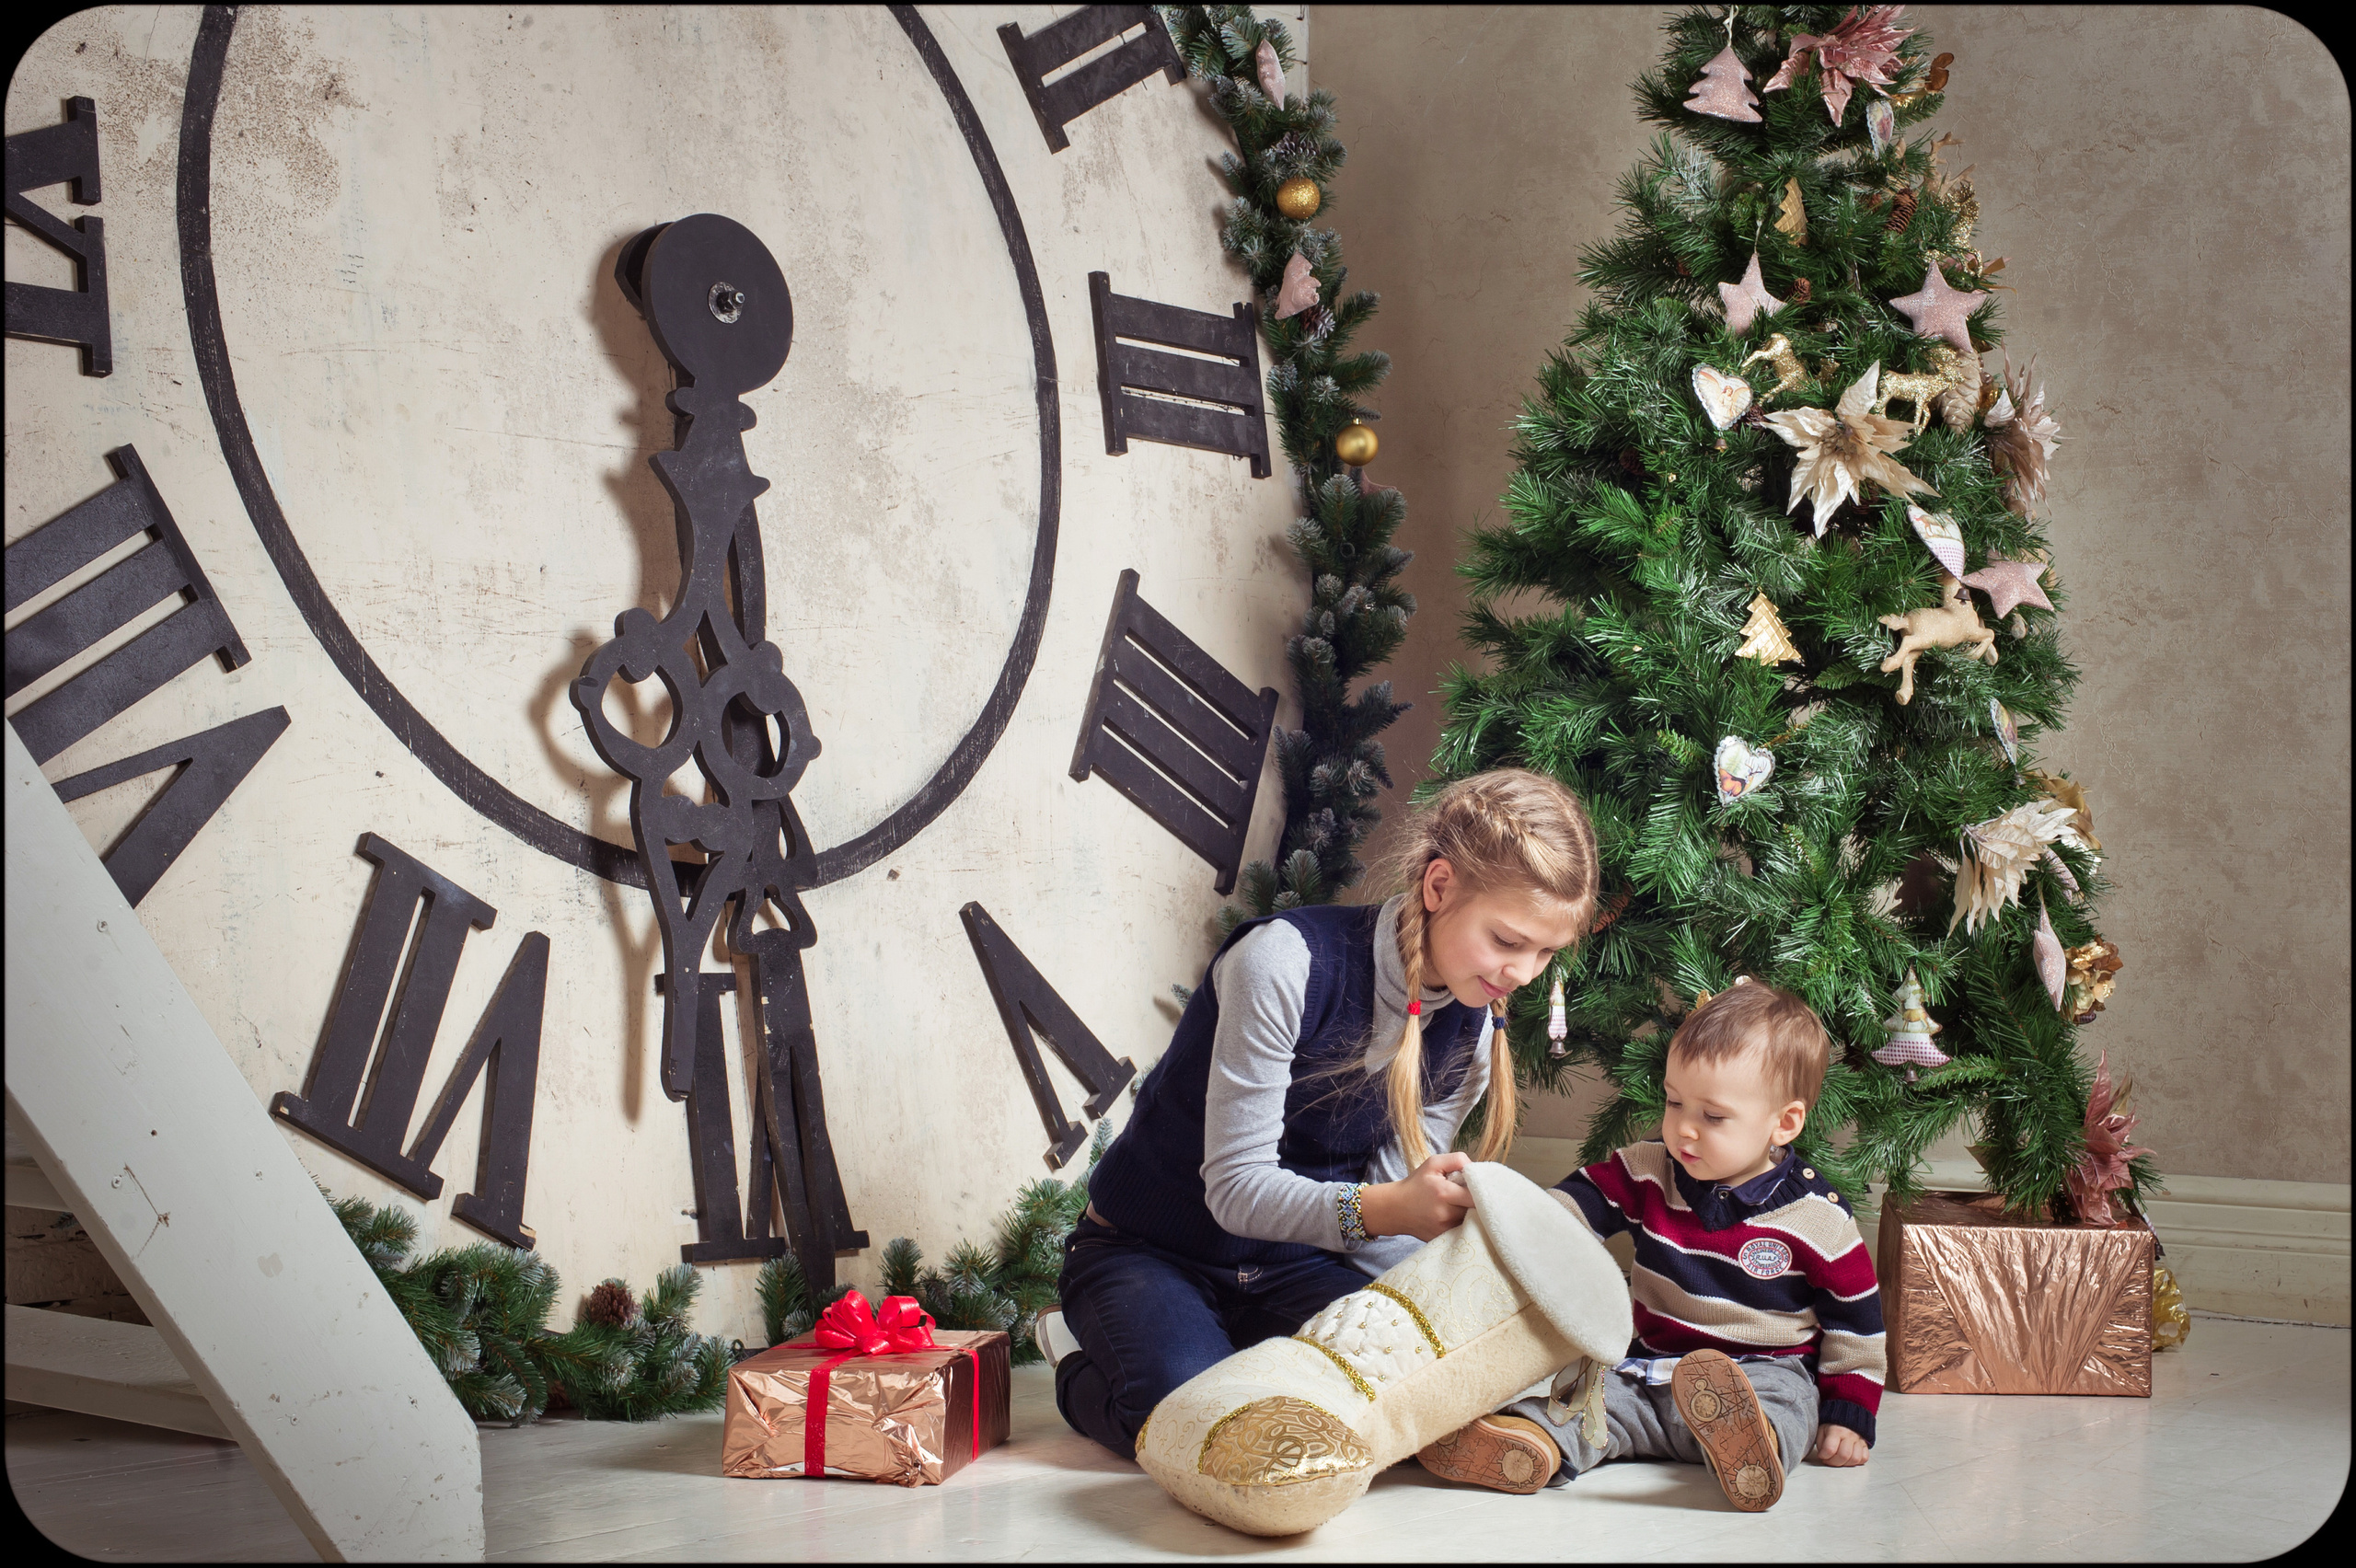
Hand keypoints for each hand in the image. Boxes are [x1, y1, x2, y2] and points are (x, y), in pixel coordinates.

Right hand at [1360, 1151, 1475, 1240]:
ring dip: (1470, 1213)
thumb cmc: (1416, 1184)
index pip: (1476, 1195)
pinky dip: (1462, 1223)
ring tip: (1459, 1205)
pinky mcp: (1443, 1239)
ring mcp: (1444, 1229)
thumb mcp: (1433, 1163)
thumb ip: (1457, 1159)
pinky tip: (1453, 1215)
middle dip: (1477, 1202)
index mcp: (1444, 1193)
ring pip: (1470, 1221)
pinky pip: (1462, 1231)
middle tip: (1469, 1195)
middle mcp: (1446, 1214)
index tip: (1480, 1187)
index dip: (1482, 1191)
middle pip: (1476, 1210)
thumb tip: (1476, 1168)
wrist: (1395, 1208)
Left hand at [1813, 1423, 1868, 1465]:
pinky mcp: (1865, 1445)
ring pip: (1855, 1459)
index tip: (1821, 1456)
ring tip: (1838, 1460)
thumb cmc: (1832, 1426)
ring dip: (1845, 1464)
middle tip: (1829, 1460)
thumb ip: (1820, 1443)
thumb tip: (1823, 1456)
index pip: (1830, 1449)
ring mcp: (1859, 1440)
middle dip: (1834, 1463)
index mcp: (1836, 1430)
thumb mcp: (1821, 1430)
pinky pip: (1864, 1458)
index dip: (1823, 1456)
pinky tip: (1848, 1459)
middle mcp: (1849, 1435)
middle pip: (1844, 1456)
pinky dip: (1856, 1462)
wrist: (1846, 1416)